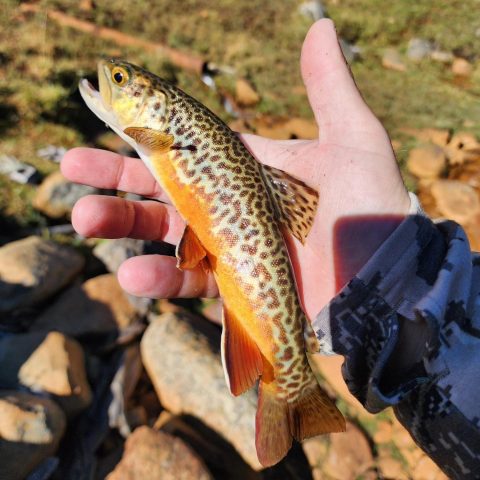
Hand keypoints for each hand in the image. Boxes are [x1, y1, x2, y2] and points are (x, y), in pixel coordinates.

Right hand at [62, 19, 409, 318]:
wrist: (384, 284)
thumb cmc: (372, 210)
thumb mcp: (353, 142)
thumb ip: (328, 89)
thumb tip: (320, 26)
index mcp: (252, 167)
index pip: (190, 145)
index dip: (148, 133)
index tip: (105, 116)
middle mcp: (235, 204)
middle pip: (165, 188)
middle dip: (116, 178)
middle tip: (71, 170)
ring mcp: (231, 246)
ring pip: (165, 233)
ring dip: (122, 224)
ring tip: (83, 215)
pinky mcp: (233, 285)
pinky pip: (188, 280)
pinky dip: (160, 277)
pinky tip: (132, 272)